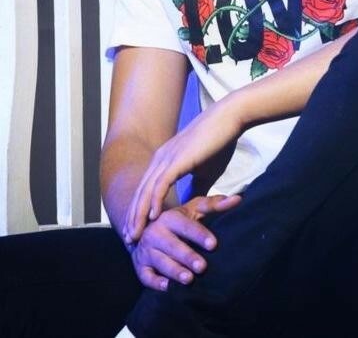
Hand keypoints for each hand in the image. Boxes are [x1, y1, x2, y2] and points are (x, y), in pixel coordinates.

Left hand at [124, 99, 241, 242]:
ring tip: (134, 235)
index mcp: (165, 160)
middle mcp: (160, 159)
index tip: (136, 231)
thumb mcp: (205, 172)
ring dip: (139, 214)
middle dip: (133, 217)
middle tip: (128, 239)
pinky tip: (153, 217)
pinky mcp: (177, 160)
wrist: (228, 119)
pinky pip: (161, 184)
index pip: (146, 190)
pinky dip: (155, 201)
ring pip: (147, 191)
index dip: (139, 211)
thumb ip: (196, 188)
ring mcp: (167, 158)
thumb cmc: (219, 143)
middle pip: (141, 193)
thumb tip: (192, 206)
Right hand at [130, 194, 240, 290]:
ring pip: (159, 261)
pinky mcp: (140, 267)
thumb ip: (214, 205)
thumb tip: (238, 199)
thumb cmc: (177, 222)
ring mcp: (146, 250)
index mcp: (169, 217)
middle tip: (203, 267)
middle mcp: (155, 233)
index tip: (213, 244)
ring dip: (174, 270)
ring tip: (189, 279)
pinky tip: (167, 288)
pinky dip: (155, 282)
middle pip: (172, 245)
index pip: (185, 225)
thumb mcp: (193, 210)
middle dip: (187, 256)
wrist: (145, 232)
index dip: (199, 234)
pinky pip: (145, 276)